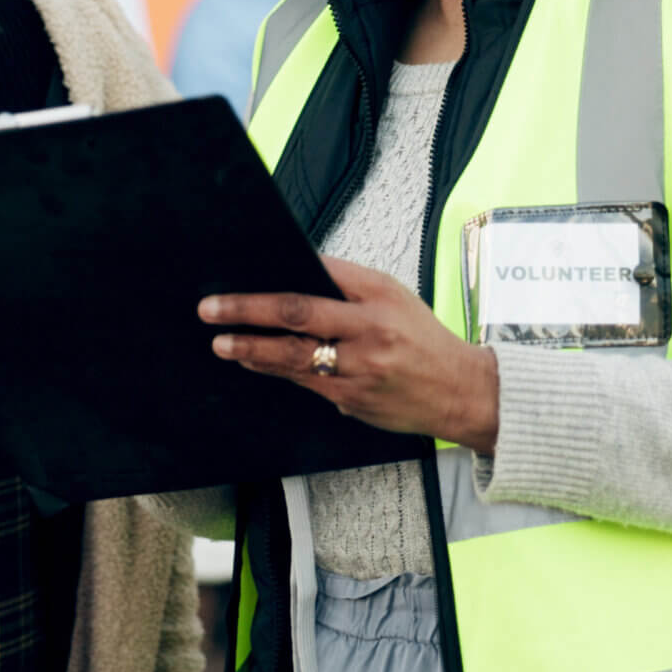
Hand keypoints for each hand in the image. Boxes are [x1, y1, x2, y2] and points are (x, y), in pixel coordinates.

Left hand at [200, 255, 500, 453]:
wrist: (459, 392)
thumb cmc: (422, 339)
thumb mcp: (394, 296)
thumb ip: (348, 284)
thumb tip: (297, 273)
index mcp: (379, 297)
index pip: (321, 276)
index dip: (281, 275)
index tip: (242, 271)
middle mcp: (369, 332)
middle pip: (297, 316)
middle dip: (248, 312)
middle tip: (212, 310)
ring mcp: (358, 370)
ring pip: (293, 356)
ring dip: (251, 349)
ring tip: (222, 343)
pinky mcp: (351, 400)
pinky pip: (304, 382)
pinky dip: (274, 369)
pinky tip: (253, 361)